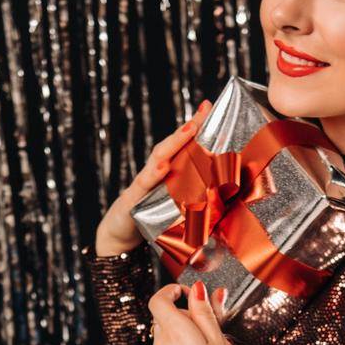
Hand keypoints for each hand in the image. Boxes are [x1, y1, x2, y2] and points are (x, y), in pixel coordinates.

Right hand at [95, 99, 211, 256]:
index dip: (195, 127)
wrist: (119, 238)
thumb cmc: (150, 222)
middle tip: (204, 111)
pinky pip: (143, 186)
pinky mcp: (131, 202)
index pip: (182, 147)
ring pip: (158, 160)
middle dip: (188, 128)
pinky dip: (153, 176)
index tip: (209, 107)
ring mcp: (142, 185)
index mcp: (166, 175)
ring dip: (174, 144)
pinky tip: (164, 166)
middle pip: (171, 146)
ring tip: (190, 129)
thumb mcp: (175, 209)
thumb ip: (194, 200)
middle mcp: (154, 174)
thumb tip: (225, 195)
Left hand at [149, 278, 247, 344]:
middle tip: (209, 325)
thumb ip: (205, 313)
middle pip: (163, 319)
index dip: (171, 292)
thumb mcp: (219, 341)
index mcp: (175, 332)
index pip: (158, 300)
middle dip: (183, 316)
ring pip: (166, 339)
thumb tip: (196, 291)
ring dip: (182, 336)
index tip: (187, 293)